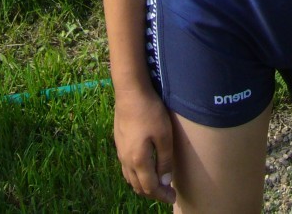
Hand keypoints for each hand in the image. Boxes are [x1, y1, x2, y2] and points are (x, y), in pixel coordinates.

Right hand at [113, 84, 176, 203]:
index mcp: (138, 161)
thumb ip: (164, 160)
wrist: (130, 92)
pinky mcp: (119, 141)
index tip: (173, 198)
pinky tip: (143, 168)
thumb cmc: (150, 112)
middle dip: (152, 193)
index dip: (162, 195)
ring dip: (143, 185)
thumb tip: (165, 182)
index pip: (150, 187)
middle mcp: (126, 160)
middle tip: (166, 193)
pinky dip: (136, 174)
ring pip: (130, 178)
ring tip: (156, 183)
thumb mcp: (163, 135)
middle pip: (138, 186)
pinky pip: (126, 167)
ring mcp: (120, 151)